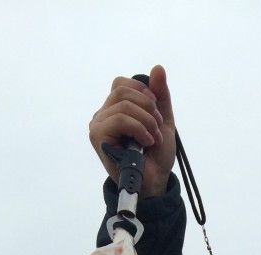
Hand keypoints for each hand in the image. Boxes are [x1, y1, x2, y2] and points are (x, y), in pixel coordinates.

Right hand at [89, 65, 175, 197]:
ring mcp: (98, 125)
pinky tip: (146, 142)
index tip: (156, 112)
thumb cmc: (155, 155)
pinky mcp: (98, 136)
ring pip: (124, 105)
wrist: (154, 181)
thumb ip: (160, 95)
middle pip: (124, 91)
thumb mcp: (162, 120)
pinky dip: (139, 128)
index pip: (123, 84)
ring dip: (147, 121)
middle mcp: (103, 114)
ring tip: (153, 138)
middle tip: (157, 127)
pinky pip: (120, 119)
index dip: (144, 93)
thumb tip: (157, 68)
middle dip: (148, 107)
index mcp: (115, 108)